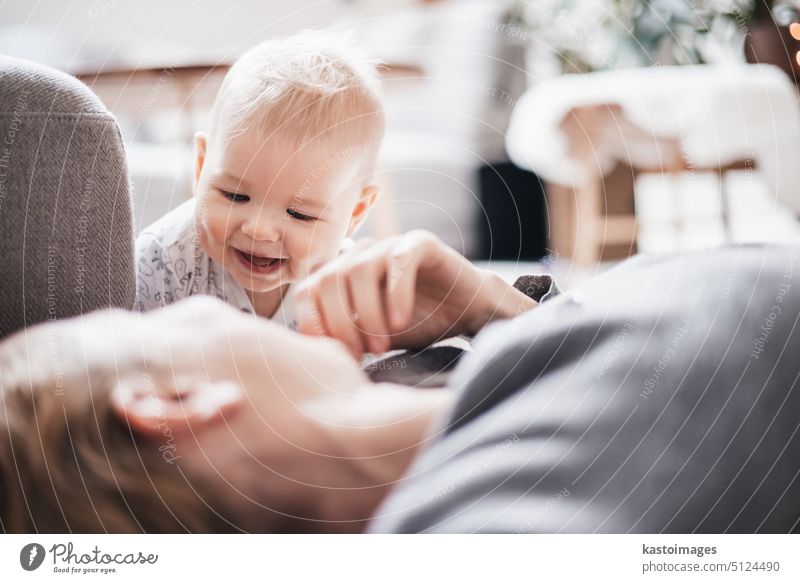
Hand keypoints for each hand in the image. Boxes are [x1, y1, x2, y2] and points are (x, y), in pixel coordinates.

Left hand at [292, 231, 537, 357]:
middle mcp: (360, 254)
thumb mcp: (373, 338)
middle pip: (328, 279)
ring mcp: (388, 244)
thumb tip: (312, 362)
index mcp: (342, 275)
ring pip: (359, 269)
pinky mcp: (420, 242)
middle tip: (358, 354)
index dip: (313, 323)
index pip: (307, 290)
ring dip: (366, 312)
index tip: (332, 356)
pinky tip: (400, 323)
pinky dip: (395, 295)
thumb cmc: (418, 325)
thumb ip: (345, 339)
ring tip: (380, 345)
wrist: (467, 312)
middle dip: (339, 322)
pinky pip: (399, 260)